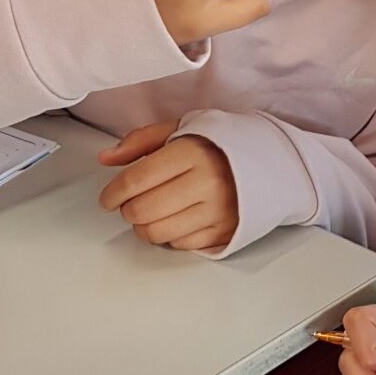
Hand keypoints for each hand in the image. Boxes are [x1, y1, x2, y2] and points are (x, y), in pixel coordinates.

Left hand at [98, 122, 238, 251]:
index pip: (136, 180)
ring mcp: (218, 210)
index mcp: (193, 152)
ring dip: (143, 226)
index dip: (113, 192)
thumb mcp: (180, 130)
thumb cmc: (220, 145)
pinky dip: (169, 235)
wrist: (268, 160)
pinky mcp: (225, 231)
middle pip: (142, 210)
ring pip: (157, 233)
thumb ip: (140, 141)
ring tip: (150, 212)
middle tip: (130, 203)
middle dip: (127, 209)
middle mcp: (208, 182)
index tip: (108, 197)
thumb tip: (107, 158)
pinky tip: (174, 219)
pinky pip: (179, 245)